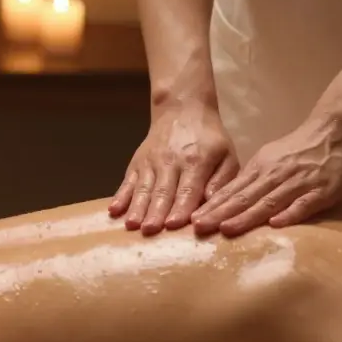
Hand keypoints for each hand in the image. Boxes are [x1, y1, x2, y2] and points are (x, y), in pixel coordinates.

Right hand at [111, 101, 238, 234]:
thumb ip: (222, 181)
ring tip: (131, 225)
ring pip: (143, 188)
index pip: (188, 189)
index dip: (180, 207)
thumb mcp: (227, 155)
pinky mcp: (137, 162)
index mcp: (196, 161)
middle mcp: (170, 161)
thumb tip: (213, 202)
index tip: (173, 225)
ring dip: (137, 207)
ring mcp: (150, 161)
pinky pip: (128, 181)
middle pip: (163, 191)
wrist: (182, 109)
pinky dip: (120, 196)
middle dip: (156, 212)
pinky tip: (114, 210)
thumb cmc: (209, 140)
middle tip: (150, 231)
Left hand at [191, 115, 341, 236]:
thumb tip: (226, 201)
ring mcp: (298, 183)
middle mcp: (274, 176)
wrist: (335, 131)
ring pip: (268, 201)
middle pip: (244, 197)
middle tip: (199, 227)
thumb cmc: (299, 150)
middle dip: (221, 213)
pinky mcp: (322, 191)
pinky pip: (304, 203)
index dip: (213, 206)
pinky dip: (290, 213)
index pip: (232, 190)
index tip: (193, 221)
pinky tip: (275, 225)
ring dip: (247, 216)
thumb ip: (252, 181)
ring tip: (227, 228)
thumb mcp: (269, 160)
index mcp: (260, 169)